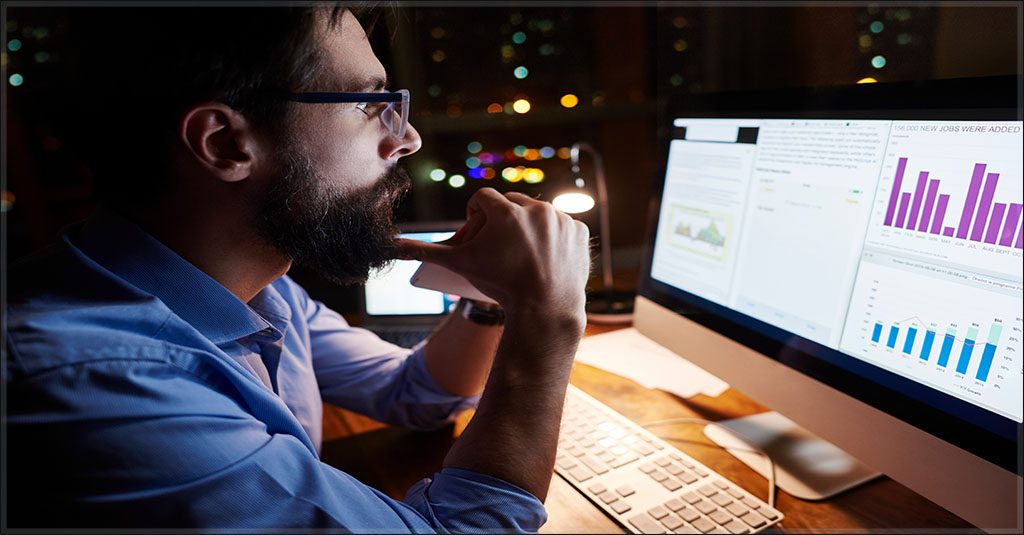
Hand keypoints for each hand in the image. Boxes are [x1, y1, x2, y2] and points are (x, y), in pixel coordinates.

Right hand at [396, 188, 590, 319]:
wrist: (543, 311)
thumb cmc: (498, 285)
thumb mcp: (459, 266)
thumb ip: (424, 251)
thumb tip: (389, 246)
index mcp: (505, 211)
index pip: (482, 199)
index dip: (476, 217)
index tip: (477, 234)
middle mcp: (535, 209)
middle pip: (511, 203)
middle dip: (502, 221)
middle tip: (498, 247)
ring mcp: (560, 219)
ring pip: (538, 214)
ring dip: (528, 226)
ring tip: (521, 251)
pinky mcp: (579, 232)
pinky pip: (562, 226)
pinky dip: (554, 237)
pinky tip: (545, 253)